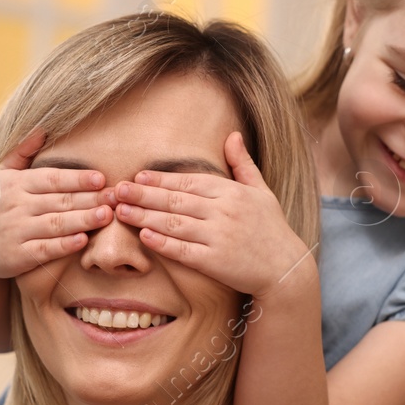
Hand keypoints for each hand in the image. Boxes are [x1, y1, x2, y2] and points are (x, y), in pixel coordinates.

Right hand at [0, 129, 114, 280]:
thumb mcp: (1, 175)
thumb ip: (22, 152)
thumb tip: (42, 128)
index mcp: (16, 184)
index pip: (52, 179)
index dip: (78, 178)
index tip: (102, 178)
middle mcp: (15, 205)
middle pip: (59, 201)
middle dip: (90, 198)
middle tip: (116, 197)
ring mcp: (16, 231)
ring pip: (55, 224)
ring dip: (83, 220)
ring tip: (107, 215)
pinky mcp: (16, 256)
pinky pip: (44, 249)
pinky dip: (64, 245)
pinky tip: (83, 240)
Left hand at [112, 132, 314, 299]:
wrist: (286, 269)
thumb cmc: (272, 229)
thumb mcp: (262, 191)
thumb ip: (243, 165)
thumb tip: (233, 135)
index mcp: (232, 192)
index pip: (190, 181)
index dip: (161, 179)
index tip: (138, 176)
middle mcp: (224, 211)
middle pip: (176, 200)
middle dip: (144, 194)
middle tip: (118, 190)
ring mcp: (219, 237)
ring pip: (175, 223)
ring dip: (145, 215)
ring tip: (122, 210)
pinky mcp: (215, 262)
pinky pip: (182, 250)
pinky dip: (162, 242)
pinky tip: (144, 235)